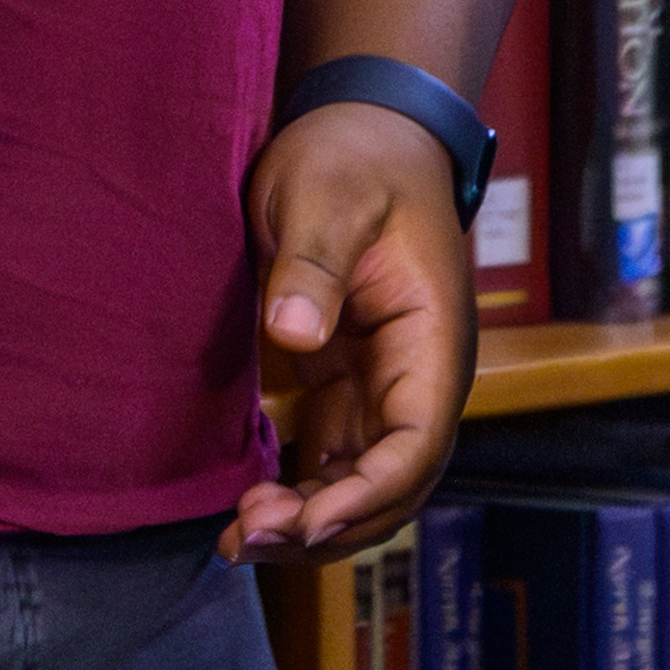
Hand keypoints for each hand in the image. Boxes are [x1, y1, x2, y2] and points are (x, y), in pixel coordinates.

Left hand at [232, 100, 475, 557]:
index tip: (303, 519)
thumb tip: (294, 334)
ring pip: (360, 483)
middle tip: (247, 538)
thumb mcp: (327, 194)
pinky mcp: (346, 383)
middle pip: (390, 484)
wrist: (361, 130)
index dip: (365, 494)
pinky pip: (332, 459)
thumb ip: (312, 264)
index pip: (416, 444)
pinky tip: (247, 510)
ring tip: (238, 539)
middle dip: (328, 525)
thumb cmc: (352, 156)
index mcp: (430, 340)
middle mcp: (416, 377)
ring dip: (310, 521)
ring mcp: (383, 385)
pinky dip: (298, 493)